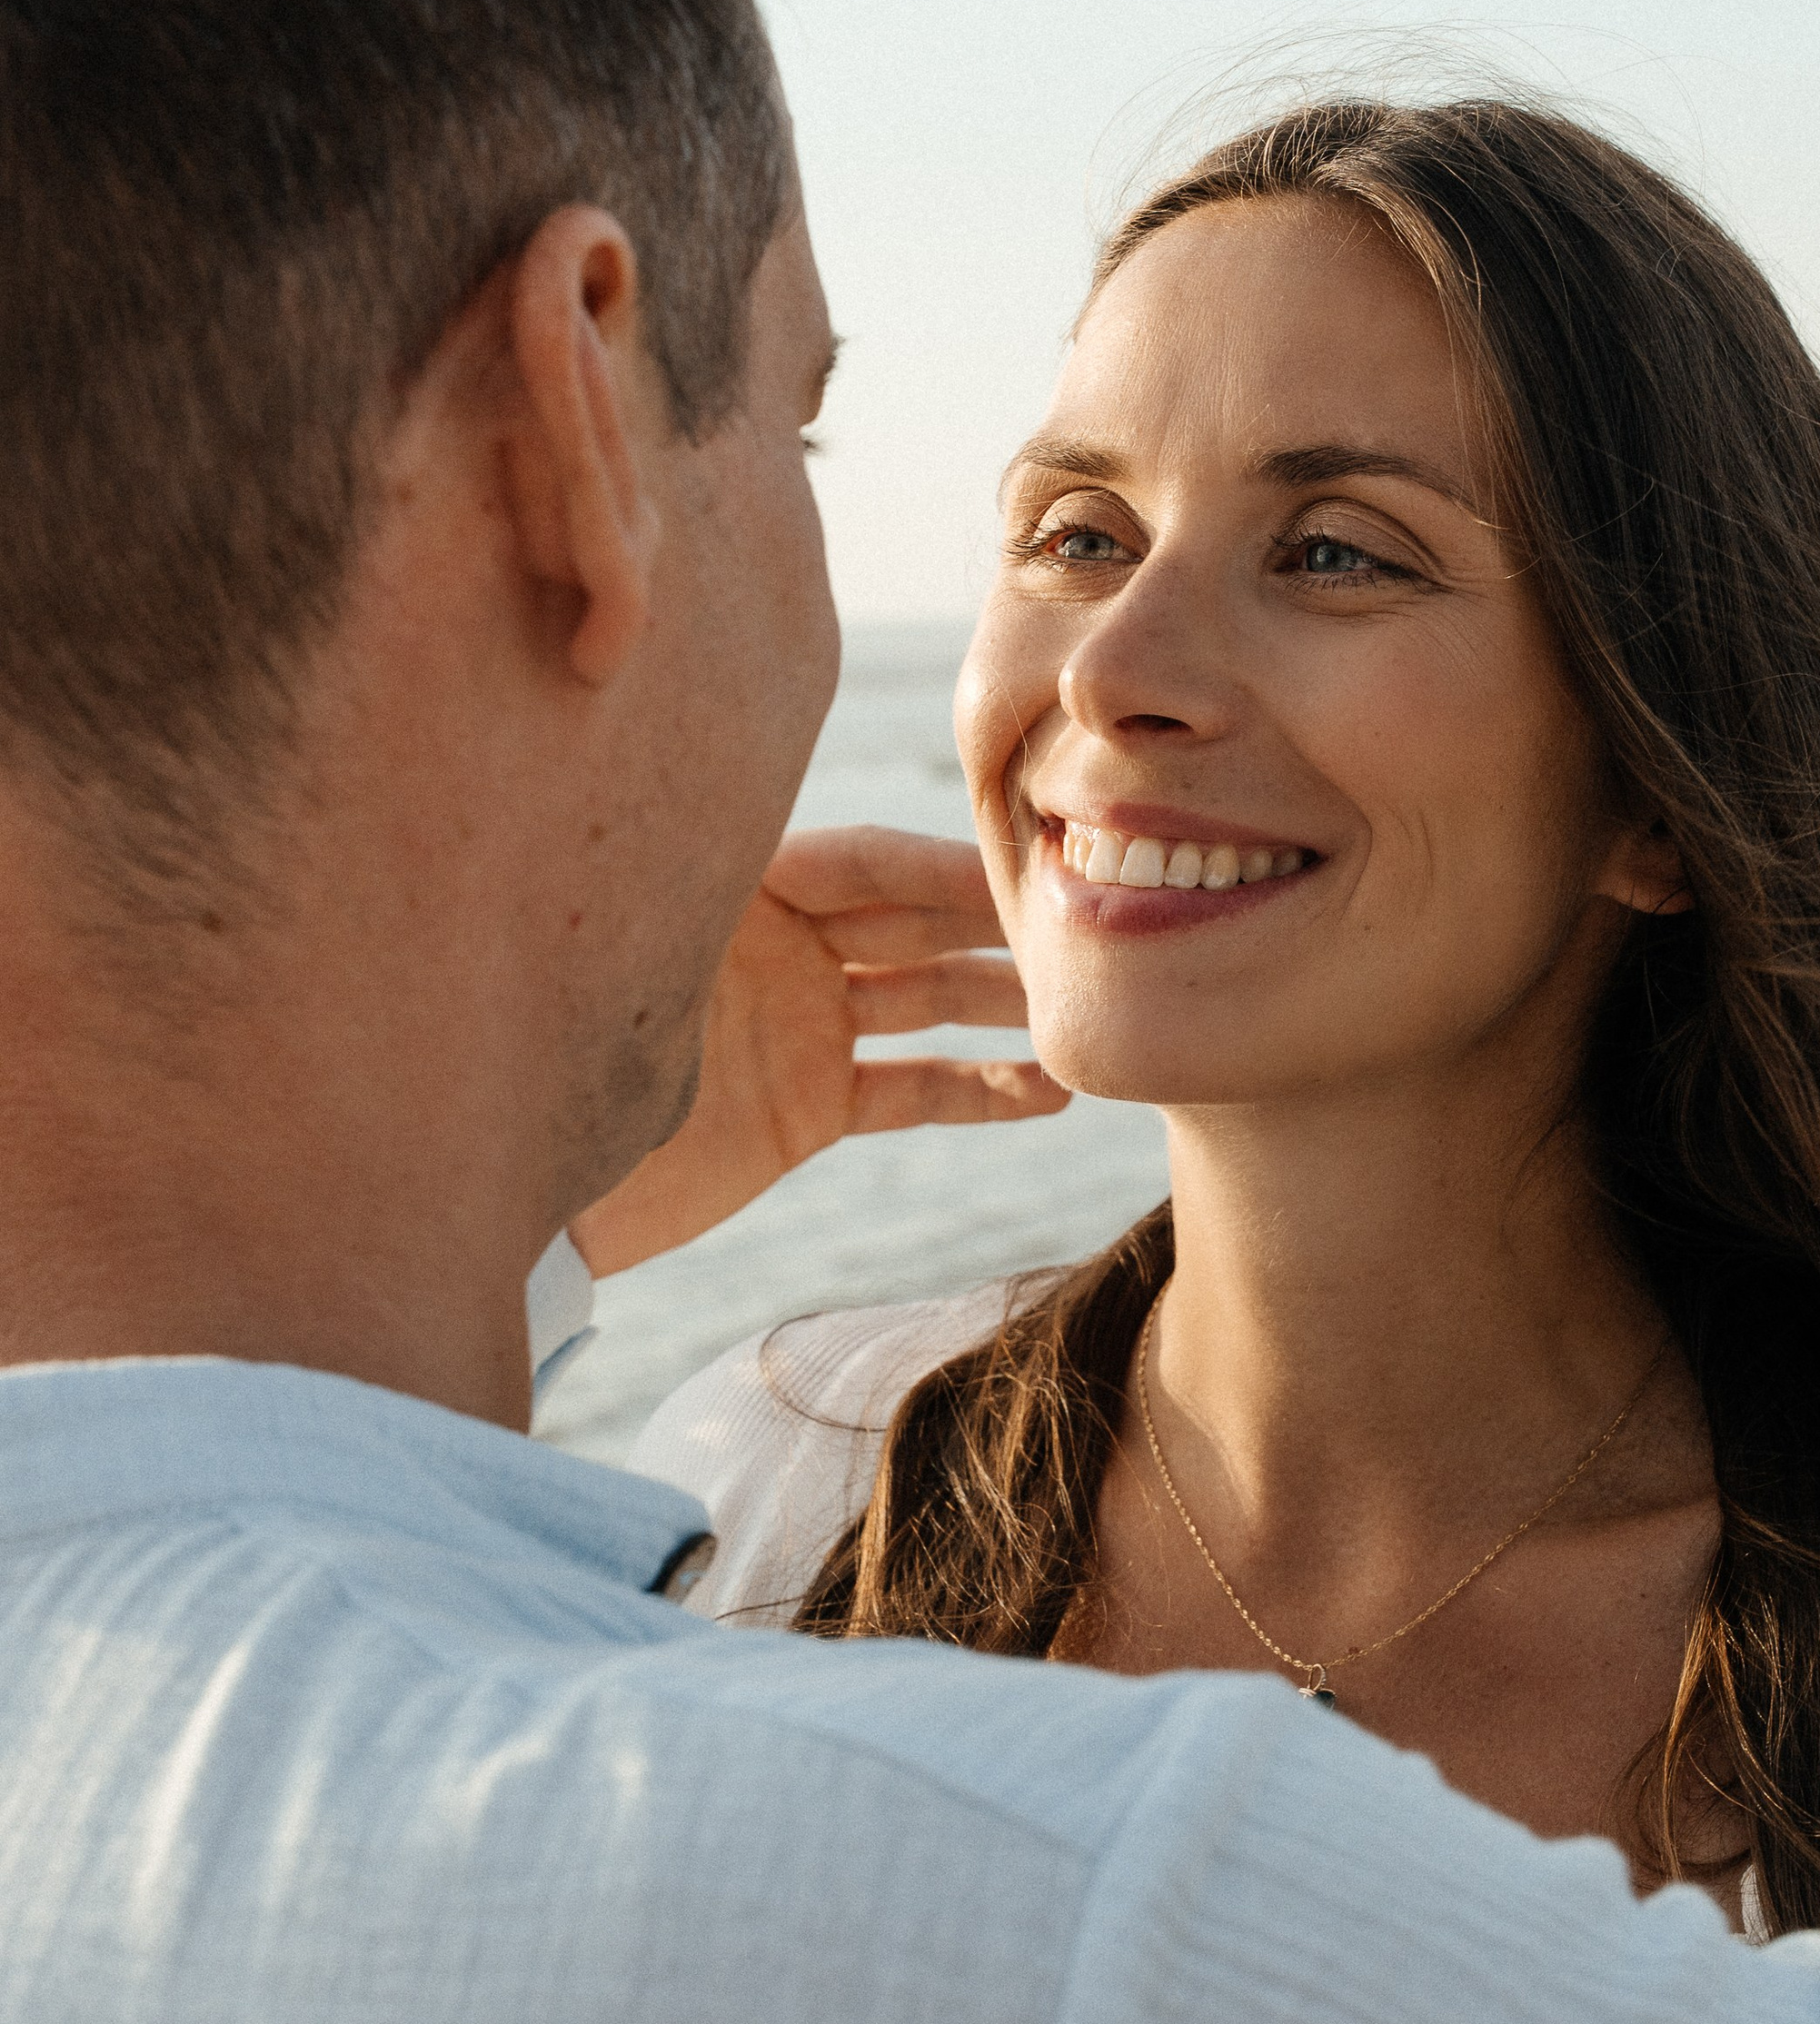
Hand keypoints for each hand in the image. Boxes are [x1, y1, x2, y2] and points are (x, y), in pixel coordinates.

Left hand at [573, 826, 1068, 1275]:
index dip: (942, 868)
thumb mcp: (625, 978)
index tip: (1024, 877)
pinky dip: (977, 1091)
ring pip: (925, 1000)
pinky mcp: (807, 1106)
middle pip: (909, 919)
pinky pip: (909, 1090)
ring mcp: (799, 1024)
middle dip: (999, 927)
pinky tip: (1048, 1093)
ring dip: (1004, 1007)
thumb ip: (703, 913)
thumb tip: (741, 823)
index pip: (858, 861)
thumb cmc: (548, 1066)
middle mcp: (774, 946)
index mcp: (727, 892)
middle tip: (1090, 933)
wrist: (525, 1201)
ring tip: (1085, 1020)